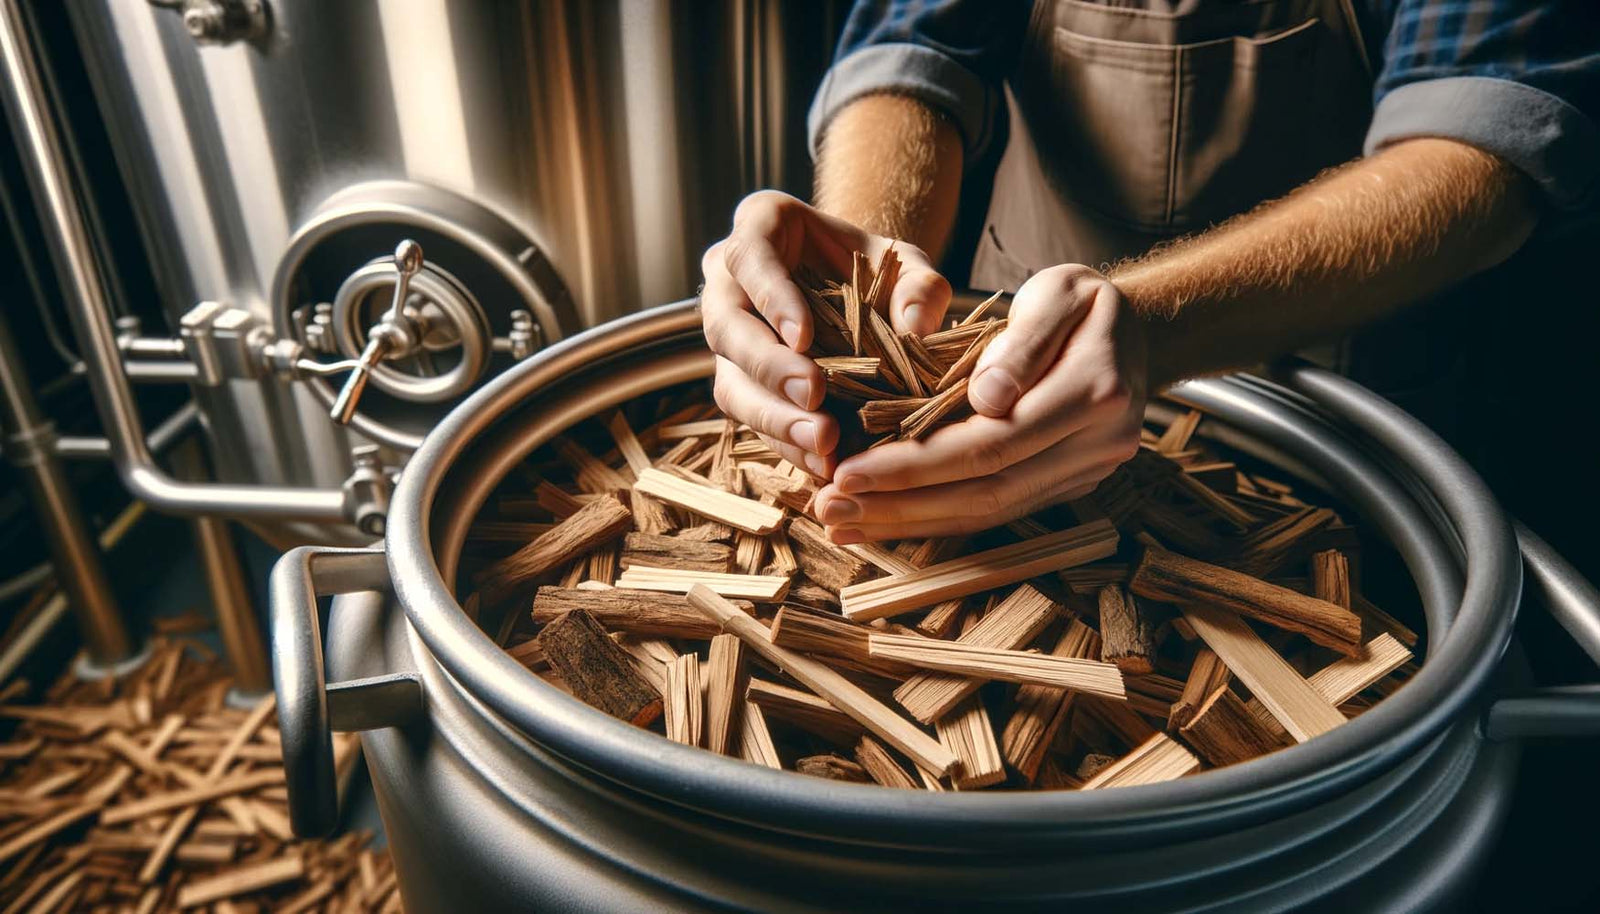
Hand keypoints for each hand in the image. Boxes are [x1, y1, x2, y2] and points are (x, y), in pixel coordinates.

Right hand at [699, 190, 951, 477]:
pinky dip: (787, 442)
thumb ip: (920, 287)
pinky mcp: (740, 384)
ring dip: (774, 416)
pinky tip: (823, 463)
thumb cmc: (877, 268)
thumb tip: (916, 327)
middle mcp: (728, 282)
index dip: (772, 297)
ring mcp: (728, 338)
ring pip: (731, 381)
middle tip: (813, 397)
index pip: (751, 256)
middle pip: (728, 327)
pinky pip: (751, 418)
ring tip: (822, 443)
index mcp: (760, 228)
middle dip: (769, 368)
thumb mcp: (907, 265)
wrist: (861, 293)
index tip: (804, 338)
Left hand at [813, 264, 1146, 541]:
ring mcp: (1087, 474)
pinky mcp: (1068, 487)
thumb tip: (986, 399)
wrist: (1140, 330)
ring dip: (911, 522)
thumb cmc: (1086, 301)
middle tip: (829, 508)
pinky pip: (999, 510)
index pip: (992, 443)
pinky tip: (886, 519)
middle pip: (987, 491)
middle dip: (901, 504)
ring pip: (991, 512)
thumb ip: (1021, 345)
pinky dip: (938, 517)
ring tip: (844, 523)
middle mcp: (1099, 446)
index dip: (917, 464)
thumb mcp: (1059, 292)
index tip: (849, 469)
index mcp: (1096, 393)